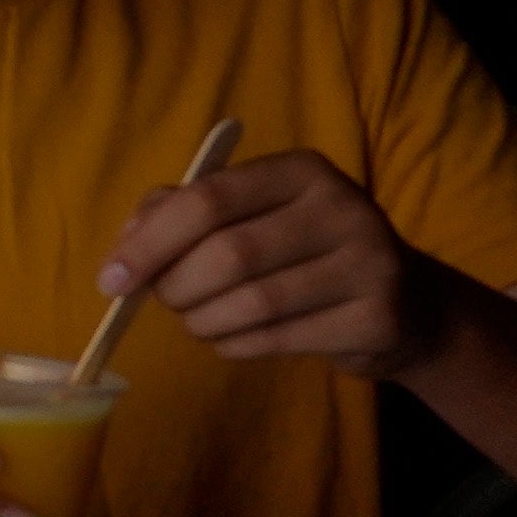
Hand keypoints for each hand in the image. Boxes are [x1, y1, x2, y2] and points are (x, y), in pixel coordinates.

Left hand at [103, 151, 464, 377]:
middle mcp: (342, 208)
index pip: (208, 199)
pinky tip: (231, 338)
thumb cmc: (302, 252)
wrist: (405, 305)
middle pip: (228, 254)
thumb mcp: (250, 214)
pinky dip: (234, 345)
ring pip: (252, 303)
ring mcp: (368, 264)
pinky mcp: (376, 318)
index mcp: (301, 171)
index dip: (150, 242)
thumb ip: (180, 212)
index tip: (111, 279)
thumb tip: (124, 245)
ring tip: (197, 321)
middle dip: (176, 287)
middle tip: (164, 301)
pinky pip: (277, 339)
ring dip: (203, 321)